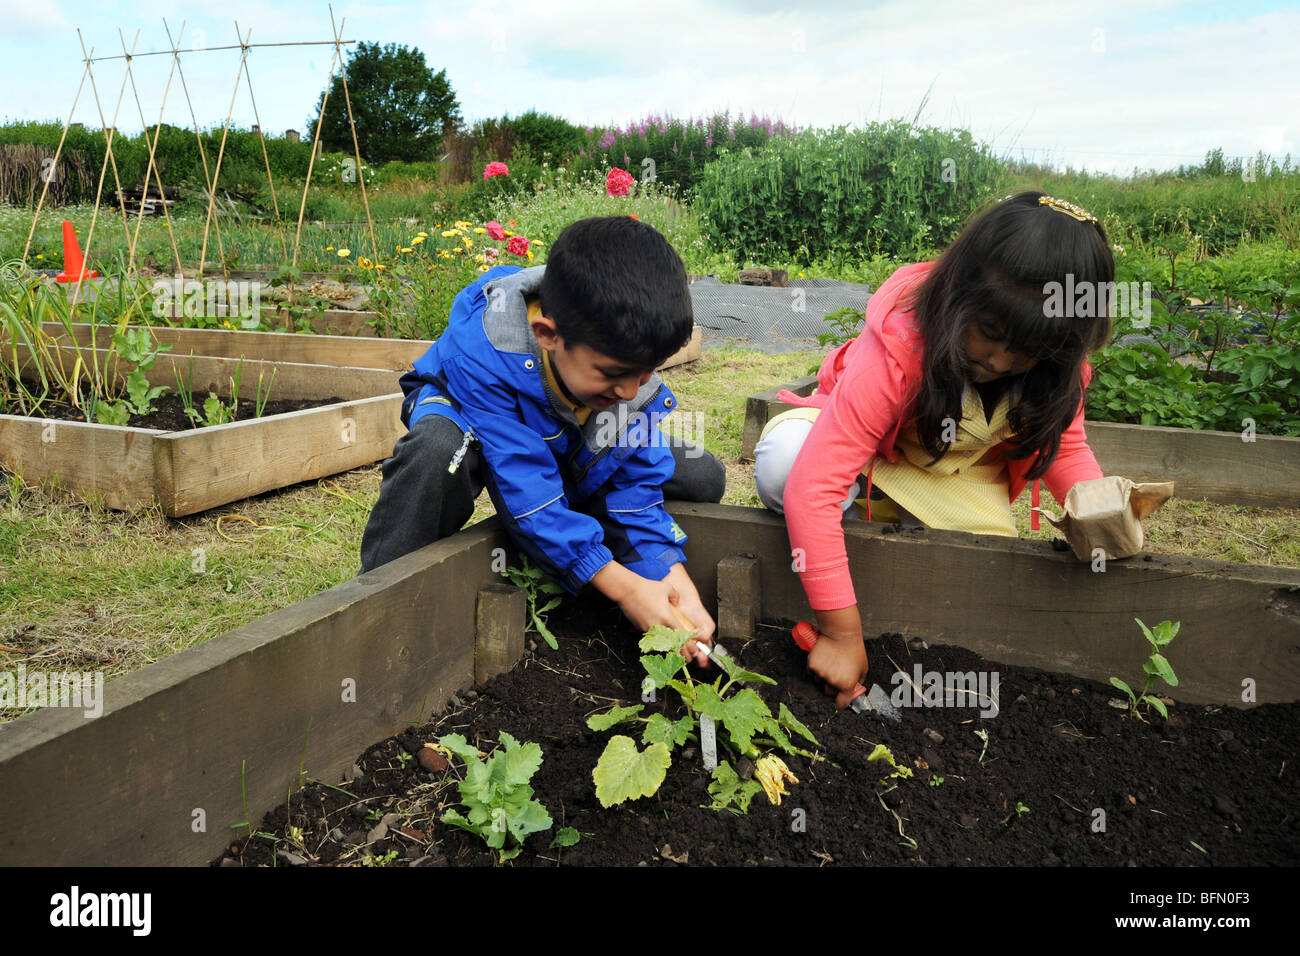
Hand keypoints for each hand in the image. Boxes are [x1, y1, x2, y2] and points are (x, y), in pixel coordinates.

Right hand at [590, 561, 716, 665]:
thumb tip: (677, 600)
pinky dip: (658, 637)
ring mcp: (648, 628)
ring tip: (675, 649)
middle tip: (687, 657)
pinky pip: (652, 635)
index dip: (689, 644)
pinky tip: (661, 637)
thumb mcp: (667, 588)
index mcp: (667, 617)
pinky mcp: (640, 628)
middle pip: (672, 644)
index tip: (693, 648)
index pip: (681, 636)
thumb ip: (675, 596)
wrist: (627, 590)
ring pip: (662, 641)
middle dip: (681, 652)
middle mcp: (658, 625)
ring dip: (669, 646)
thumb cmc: (645, 588)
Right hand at [808, 606, 868, 708]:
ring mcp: (821, 674)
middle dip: (831, 686)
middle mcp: (833, 681)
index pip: (841, 703)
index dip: (841, 701)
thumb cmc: (853, 649)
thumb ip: (858, 681)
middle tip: (835, 675)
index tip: (840, 700)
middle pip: (828, 692)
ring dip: (823, 676)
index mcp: (847, 684)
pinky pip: (811, 672)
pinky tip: (822, 659)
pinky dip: (815, 667)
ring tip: (829, 663)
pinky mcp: (812, 665)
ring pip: (818, 681)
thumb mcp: (863, 668)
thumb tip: (854, 688)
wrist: (841, 634)